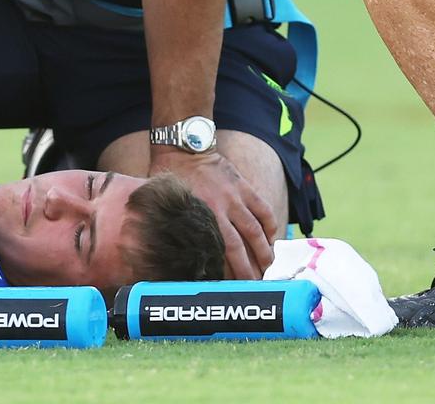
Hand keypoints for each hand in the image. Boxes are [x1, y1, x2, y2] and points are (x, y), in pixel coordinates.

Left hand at [151, 150, 275, 278]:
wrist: (184, 146)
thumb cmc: (169, 177)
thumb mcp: (163, 206)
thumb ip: (169, 228)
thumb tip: (162, 253)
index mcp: (200, 218)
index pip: (218, 253)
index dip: (226, 273)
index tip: (230, 288)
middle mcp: (220, 210)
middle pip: (240, 248)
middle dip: (249, 270)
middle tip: (255, 286)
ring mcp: (236, 198)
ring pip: (257, 231)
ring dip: (265, 251)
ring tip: (269, 267)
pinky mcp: (244, 187)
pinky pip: (263, 209)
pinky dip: (271, 225)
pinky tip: (272, 239)